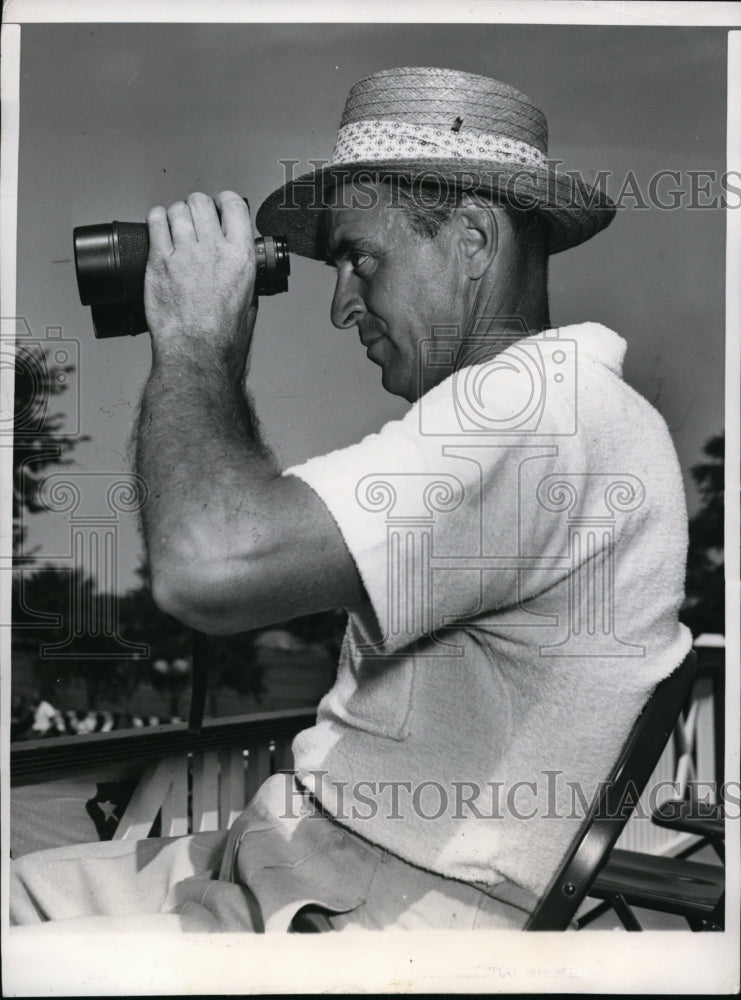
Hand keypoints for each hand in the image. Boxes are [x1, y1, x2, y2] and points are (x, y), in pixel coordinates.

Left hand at [144, 191, 257, 369]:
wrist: (197, 353)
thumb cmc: (222, 339)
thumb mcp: (250, 303)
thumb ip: (244, 277)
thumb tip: (239, 266)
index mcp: (241, 257)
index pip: (234, 206)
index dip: (225, 201)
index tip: (221, 204)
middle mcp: (213, 250)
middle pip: (201, 203)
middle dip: (197, 206)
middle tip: (195, 216)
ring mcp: (184, 254)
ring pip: (177, 210)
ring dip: (176, 214)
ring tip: (175, 225)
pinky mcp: (159, 262)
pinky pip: (155, 223)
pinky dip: (156, 219)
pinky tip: (159, 226)